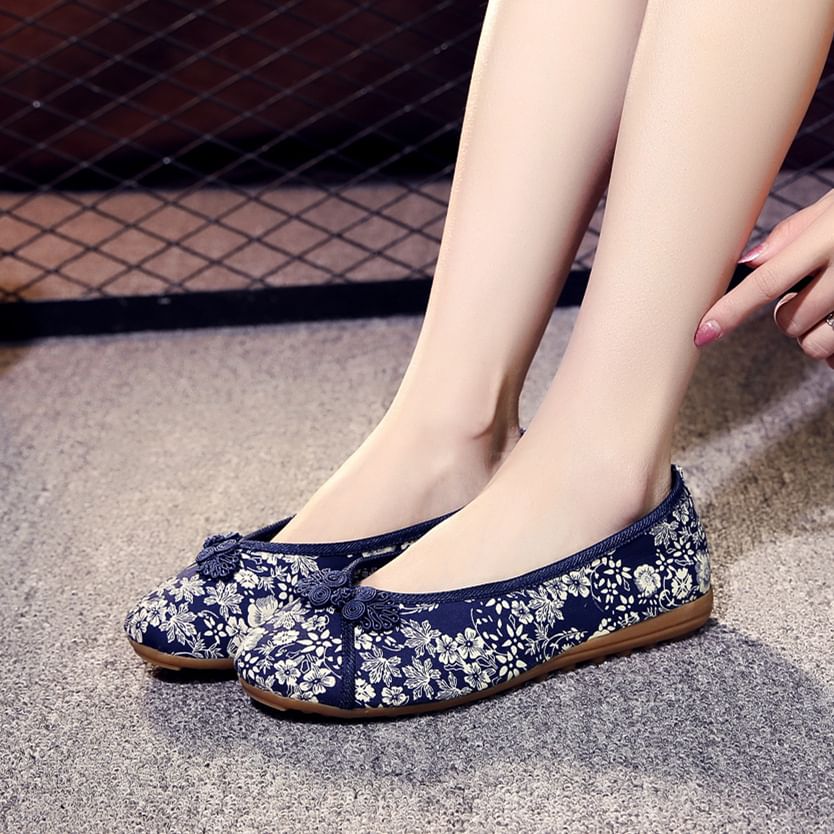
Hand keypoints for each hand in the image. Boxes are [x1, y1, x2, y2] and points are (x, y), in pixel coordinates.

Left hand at [694, 188, 833, 368]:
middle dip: (789, 313)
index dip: (730, 310)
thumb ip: (796, 232)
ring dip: (812, 334)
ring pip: (812, 343)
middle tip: (812, 290)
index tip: (701, 333)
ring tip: (833, 308)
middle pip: (788, 319)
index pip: (768, 281)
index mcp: (833, 237)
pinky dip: (832, 352)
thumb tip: (750, 262)